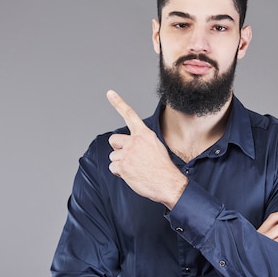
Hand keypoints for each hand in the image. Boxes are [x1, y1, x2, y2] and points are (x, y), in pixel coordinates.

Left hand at [106, 90, 187, 208]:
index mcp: (144, 134)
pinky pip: (113, 168)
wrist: (168, 183)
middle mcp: (135, 141)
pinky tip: (131, 174)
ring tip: (135, 168)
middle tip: (129, 157)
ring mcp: (128, 153)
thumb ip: (141, 142)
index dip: (118, 103)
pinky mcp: (123, 166)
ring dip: (120, 163)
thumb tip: (129, 144)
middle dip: (117, 148)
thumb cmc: (162, 167)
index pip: (130, 115)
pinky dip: (119, 173)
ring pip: (113, 156)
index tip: (109, 93)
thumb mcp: (156, 147)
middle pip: (114, 140)